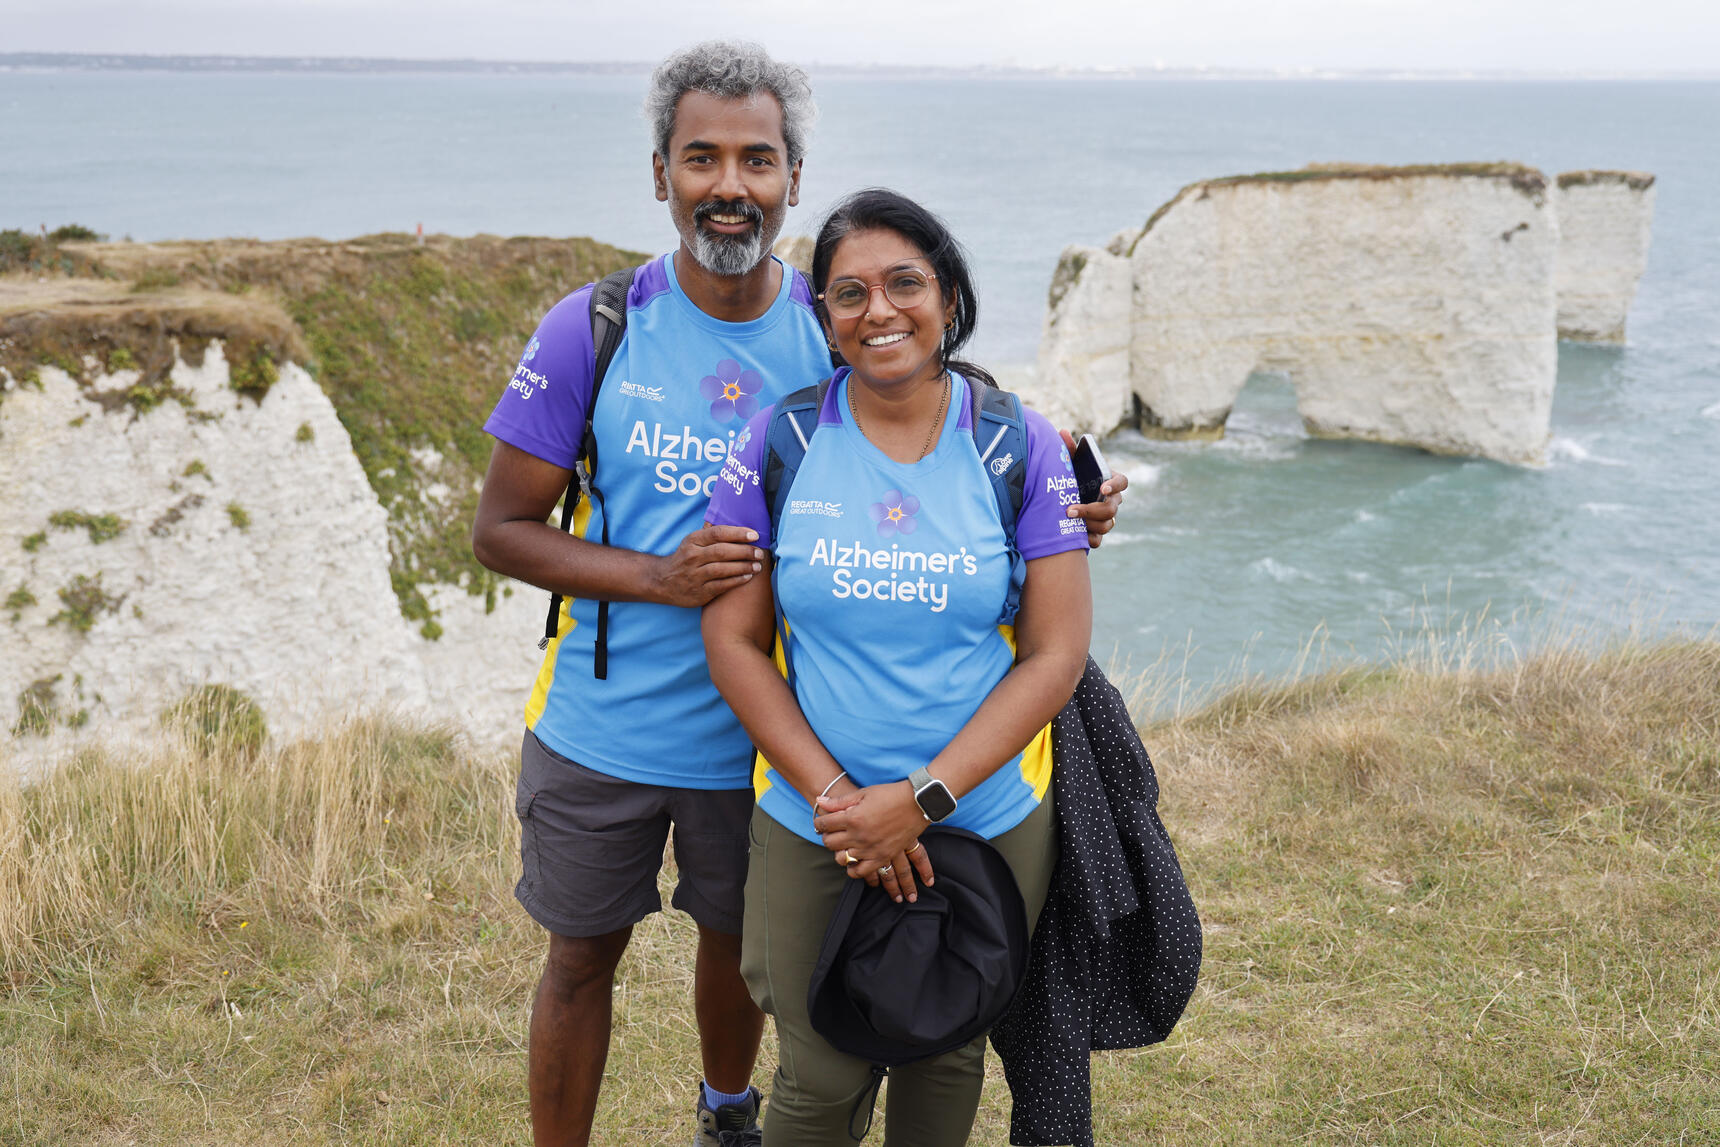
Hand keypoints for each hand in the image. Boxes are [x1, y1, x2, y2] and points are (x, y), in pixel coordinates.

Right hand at [654, 524, 762, 606]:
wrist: (663, 582)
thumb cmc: (685, 558)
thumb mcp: (692, 542)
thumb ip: (710, 532)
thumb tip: (730, 515)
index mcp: (693, 540)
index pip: (718, 533)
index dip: (738, 533)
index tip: (755, 535)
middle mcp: (693, 557)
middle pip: (722, 551)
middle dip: (744, 551)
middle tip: (759, 553)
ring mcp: (695, 575)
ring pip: (722, 569)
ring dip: (743, 567)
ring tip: (757, 566)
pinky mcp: (699, 592)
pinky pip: (721, 585)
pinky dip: (736, 581)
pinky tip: (747, 577)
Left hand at [815, 783, 934, 898]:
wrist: (917, 803)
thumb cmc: (890, 795)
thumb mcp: (863, 793)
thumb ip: (839, 801)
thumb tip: (819, 801)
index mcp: (852, 818)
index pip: (824, 824)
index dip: (819, 822)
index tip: (822, 821)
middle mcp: (859, 836)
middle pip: (830, 842)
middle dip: (827, 836)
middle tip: (832, 832)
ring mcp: (870, 849)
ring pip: (842, 858)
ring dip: (839, 851)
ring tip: (843, 845)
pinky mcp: (882, 857)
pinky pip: (861, 872)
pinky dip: (854, 869)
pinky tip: (854, 862)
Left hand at [1059, 429, 1128, 548]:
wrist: (1063, 499)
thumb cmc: (1072, 478)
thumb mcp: (1070, 464)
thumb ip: (1068, 449)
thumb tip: (1062, 432)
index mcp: (1110, 482)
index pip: (1122, 483)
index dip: (1115, 486)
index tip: (1102, 488)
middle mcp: (1113, 501)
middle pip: (1111, 509)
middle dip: (1091, 510)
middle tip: (1070, 510)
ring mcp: (1107, 518)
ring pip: (1107, 525)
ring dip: (1088, 524)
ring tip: (1069, 521)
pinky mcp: (1097, 532)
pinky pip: (1098, 540)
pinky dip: (1087, 538)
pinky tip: (1075, 535)